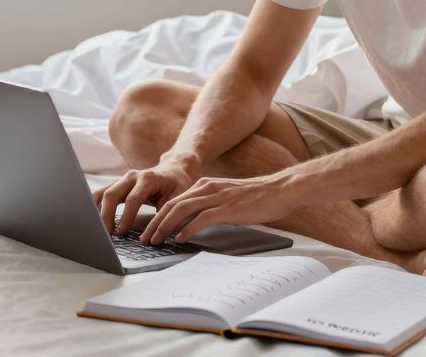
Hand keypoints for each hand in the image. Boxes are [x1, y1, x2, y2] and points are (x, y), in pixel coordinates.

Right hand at [92, 160, 196, 236]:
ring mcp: (122, 179)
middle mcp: (132, 176)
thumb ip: (167, 214)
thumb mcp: (178, 198)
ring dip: (97, 211)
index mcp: (148, 178)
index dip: (126, 215)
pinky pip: (101, 194)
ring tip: (98, 230)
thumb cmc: (177, 186)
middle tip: (106, 234)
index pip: (133, 198)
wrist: (173, 170)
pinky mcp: (117, 184)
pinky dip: (95, 207)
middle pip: (112, 193)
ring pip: (103, 193)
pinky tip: (96, 221)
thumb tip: (156, 235)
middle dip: (106, 215)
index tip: (122, 232)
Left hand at [140, 174, 300, 244]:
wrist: (280, 189)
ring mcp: (217, 197)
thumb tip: (195, 222)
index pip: (174, 200)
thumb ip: (211, 205)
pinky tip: (180, 239)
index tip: (149, 229)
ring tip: (156, 240)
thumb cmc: (257, 197)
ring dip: (165, 226)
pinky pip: (201, 219)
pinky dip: (187, 229)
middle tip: (145, 237)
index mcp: (206, 185)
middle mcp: (208, 188)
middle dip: (155, 222)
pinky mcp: (227, 208)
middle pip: (172, 204)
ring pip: (181, 210)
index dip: (158, 215)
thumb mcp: (228, 197)